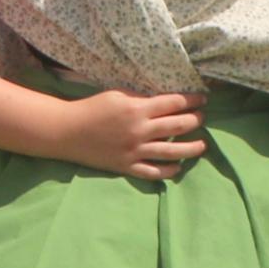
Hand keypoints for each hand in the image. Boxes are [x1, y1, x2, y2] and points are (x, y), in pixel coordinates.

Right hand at [59, 86, 206, 181]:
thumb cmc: (92, 109)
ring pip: (172, 152)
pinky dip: (169, 171)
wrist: (66, 131)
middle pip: (179, 126)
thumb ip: (143, 99)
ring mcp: (134, 150)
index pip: (175, 104)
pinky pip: (153, 172)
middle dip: (196, 121)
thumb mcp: (118, 95)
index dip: (193, 101)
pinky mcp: (126, 166)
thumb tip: (166, 101)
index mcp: (138, 109)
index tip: (202, 100)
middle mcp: (139, 130)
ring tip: (202, 145)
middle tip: (202, 118)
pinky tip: (178, 167)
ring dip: (192, 148)